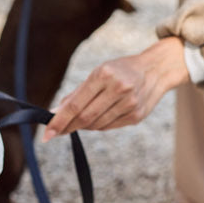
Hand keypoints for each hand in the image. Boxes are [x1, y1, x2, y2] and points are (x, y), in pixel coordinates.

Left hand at [43, 38, 188, 135]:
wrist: (156, 70)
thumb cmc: (121, 70)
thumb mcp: (99, 73)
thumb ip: (77, 94)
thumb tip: (56, 112)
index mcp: (105, 74)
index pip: (76, 104)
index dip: (59, 121)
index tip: (47, 133)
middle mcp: (119, 89)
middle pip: (86, 117)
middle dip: (68, 126)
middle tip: (56, 131)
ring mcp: (130, 104)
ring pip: (97, 125)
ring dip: (83, 126)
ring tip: (78, 120)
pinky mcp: (136, 116)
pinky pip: (109, 127)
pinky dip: (98, 125)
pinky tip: (97, 118)